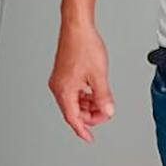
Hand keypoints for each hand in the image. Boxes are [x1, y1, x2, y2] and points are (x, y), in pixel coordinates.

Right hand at [49, 21, 114, 141]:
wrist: (77, 27)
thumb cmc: (84, 46)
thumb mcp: (98, 75)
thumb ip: (103, 96)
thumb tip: (107, 111)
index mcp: (64, 90)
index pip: (72, 118)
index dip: (82, 130)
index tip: (89, 137)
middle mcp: (58, 86)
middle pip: (73, 111)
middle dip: (89, 114)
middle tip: (105, 112)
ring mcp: (60, 80)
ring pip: (73, 101)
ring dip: (88, 105)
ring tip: (102, 101)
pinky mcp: (63, 73)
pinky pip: (73, 91)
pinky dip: (84, 95)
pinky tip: (94, 91)